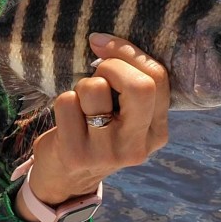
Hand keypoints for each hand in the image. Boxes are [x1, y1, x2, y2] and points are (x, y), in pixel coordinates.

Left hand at [22, 33, 168, 209]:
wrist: (67, 180)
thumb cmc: (97, 133)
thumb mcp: (125, 116)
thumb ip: (128, 84)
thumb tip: (101, 41)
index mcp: (157, 132)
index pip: (158, 78)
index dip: (129, 52)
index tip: (103, 44)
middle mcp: (137, 146)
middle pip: (139, 86)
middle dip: (111, 66)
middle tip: (97, 73)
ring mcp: (107, 153)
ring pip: (94, 88)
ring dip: (82, 85)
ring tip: (82, 103)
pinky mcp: (76, 154)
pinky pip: (66, 101)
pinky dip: (62, 101)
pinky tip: (67, 119)